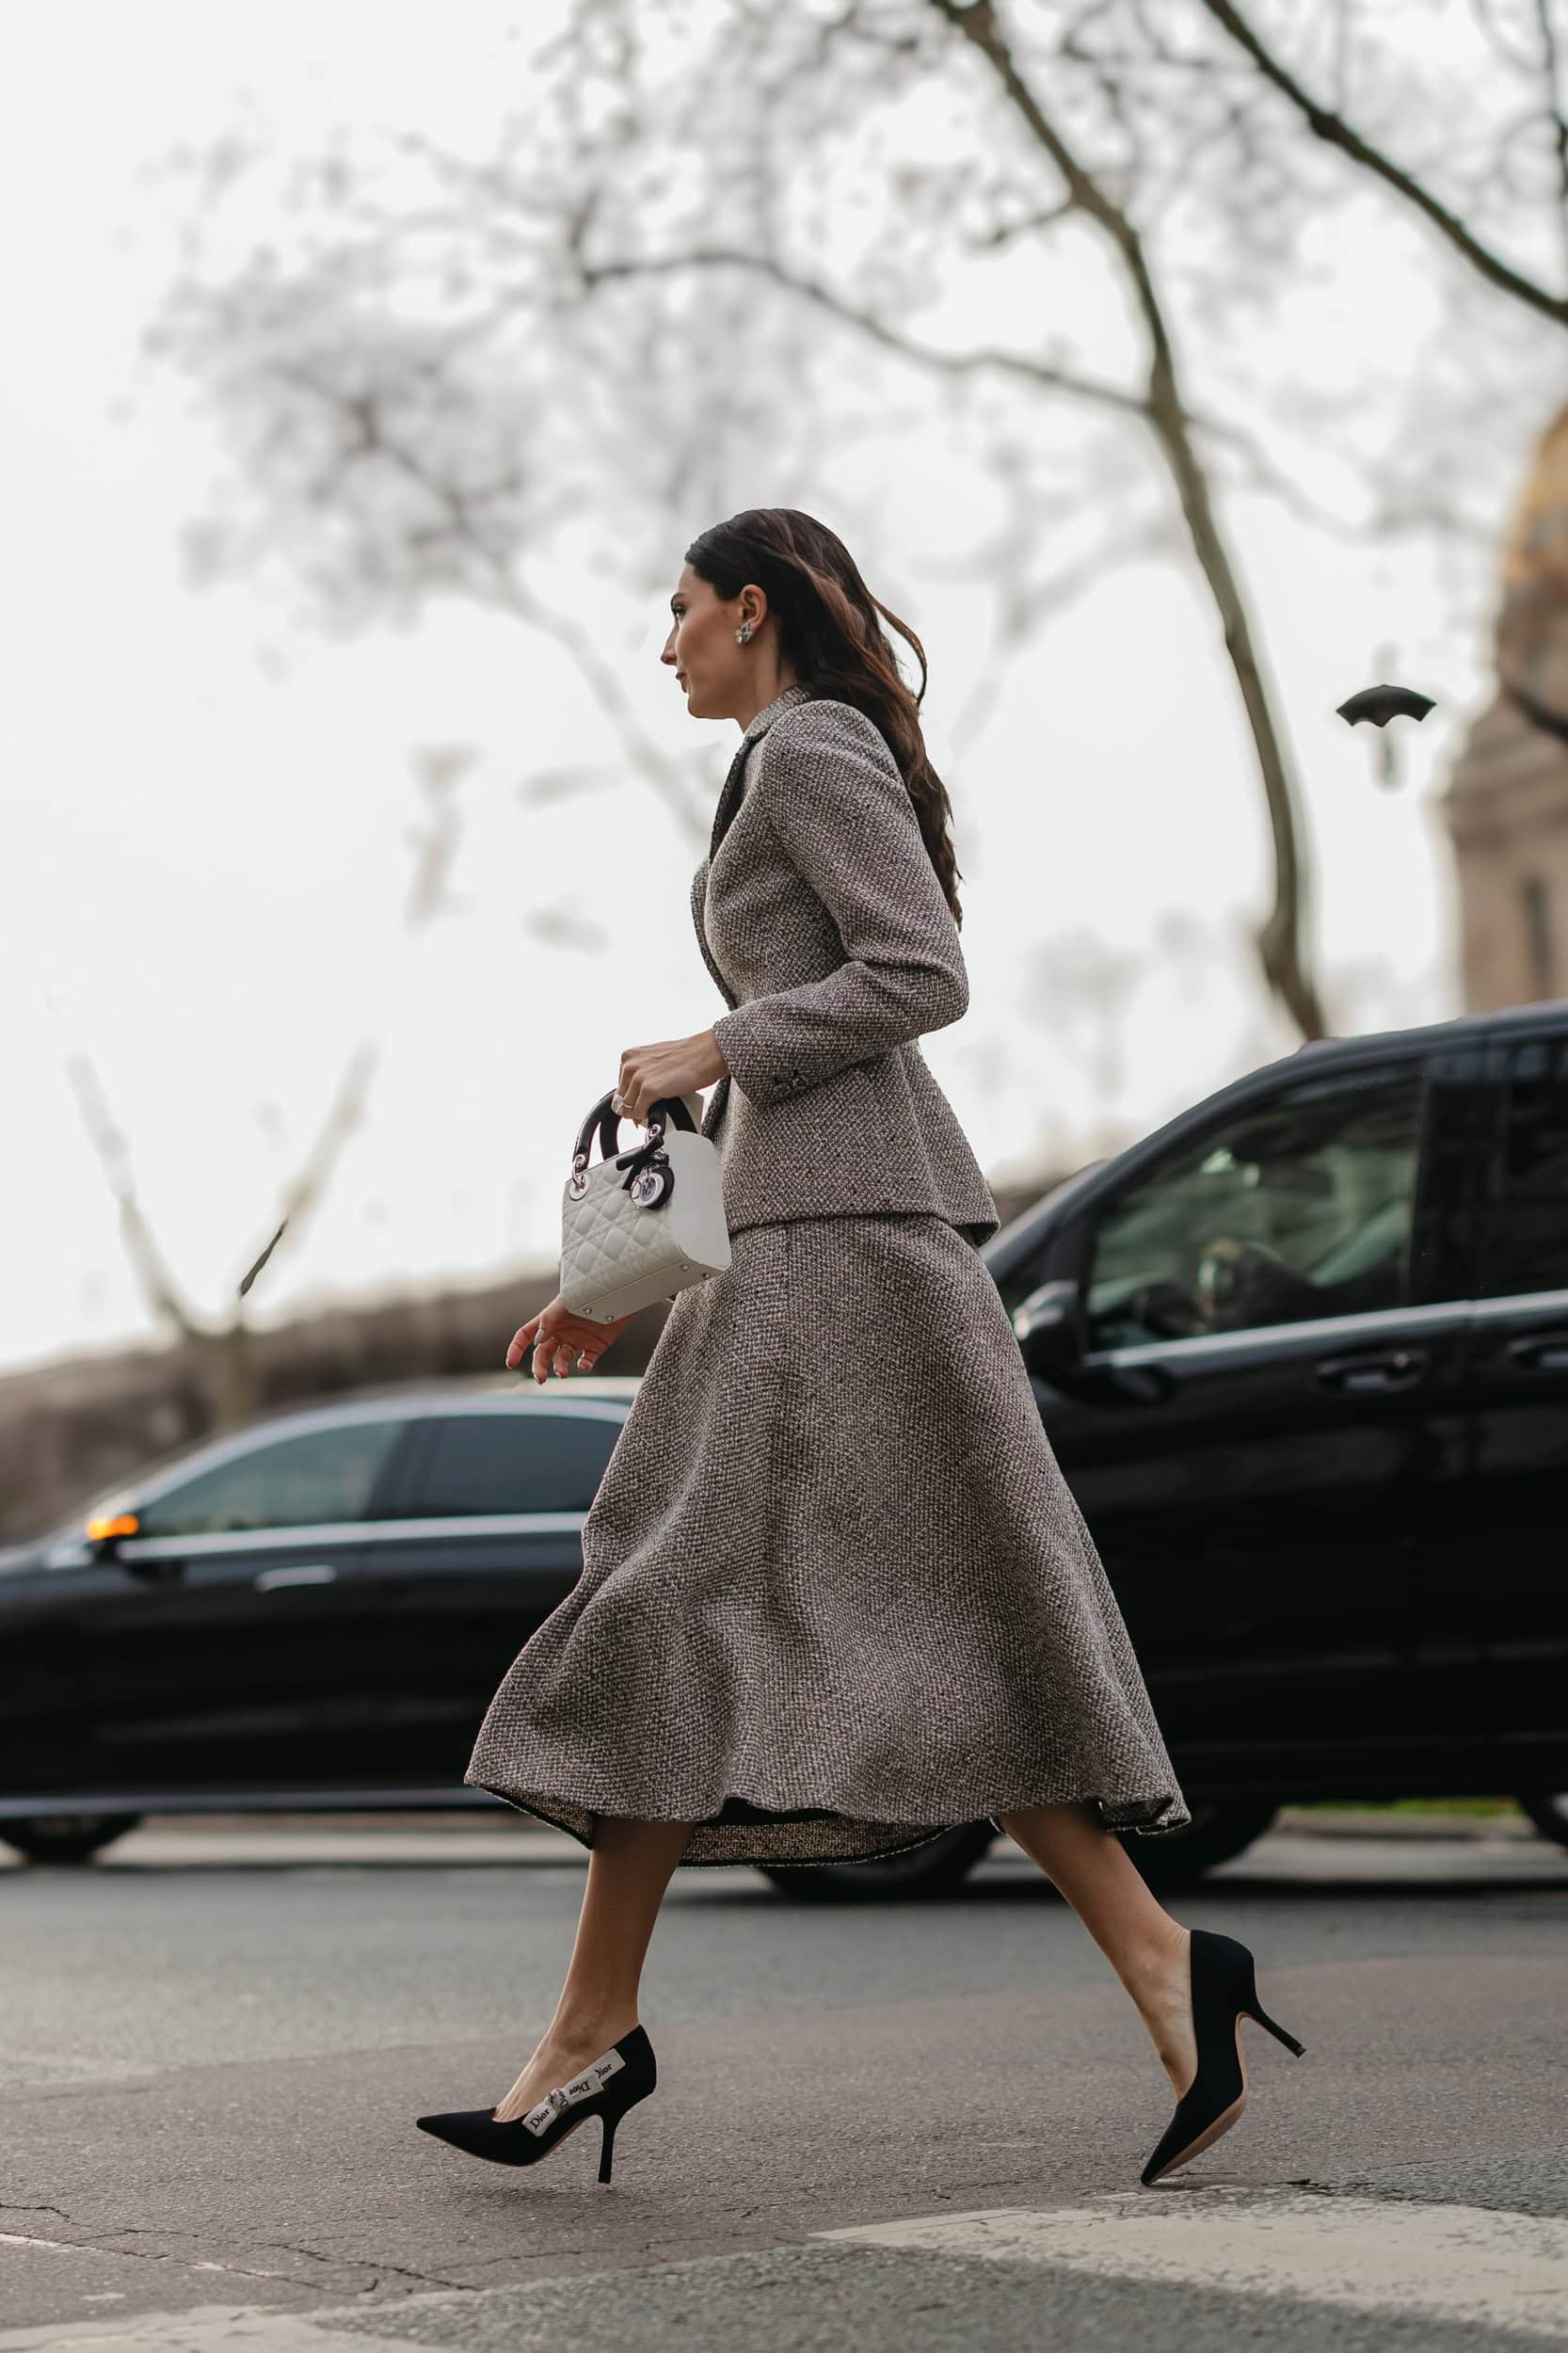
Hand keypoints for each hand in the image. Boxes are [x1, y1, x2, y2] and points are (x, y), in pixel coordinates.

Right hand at [506, 1293, 634, 1382]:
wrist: (618, 1291)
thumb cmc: (588, 1291)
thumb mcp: (565, 1302)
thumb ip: (549, 1320)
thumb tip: (537, 1343)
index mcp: (549, 1320)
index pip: (526, 1336)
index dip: (516, 1349)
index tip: (510, 1364)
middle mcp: (560, 1332)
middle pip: (542, 1354)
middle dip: (538, 1367)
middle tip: (541, 1378)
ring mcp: (577, 1341)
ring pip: (561, 1360)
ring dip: (559, 1368)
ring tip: (563, 1373)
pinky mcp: (595, 1347)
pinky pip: (585, 1362)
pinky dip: (583, 1367)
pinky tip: (583, 1364)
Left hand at [614, 1027, 727, 1125]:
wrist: (706, 1053)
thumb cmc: (687, 1056)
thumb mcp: (656, 1060)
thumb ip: (642, 1074)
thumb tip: (636, 1097)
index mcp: (629, 1056)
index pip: (619, 1088)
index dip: (630, 1098)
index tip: (640, 1102)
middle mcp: (630, 1065)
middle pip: (620, 1101)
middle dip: (633, 1108)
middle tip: (648, 1108)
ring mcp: (638, 1078)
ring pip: (627, 1110)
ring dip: (640, 1114)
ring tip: (654, 1109)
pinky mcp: (649, 1090)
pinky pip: (638, 1114)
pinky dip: (646, 1117)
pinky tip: (657, 1111)